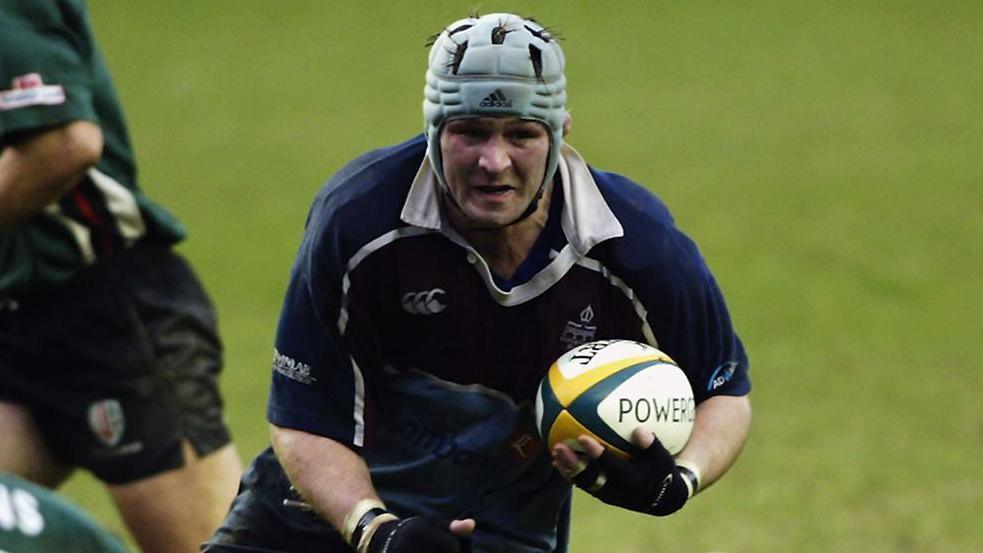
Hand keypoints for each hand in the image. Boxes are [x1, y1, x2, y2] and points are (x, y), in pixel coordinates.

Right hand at [364, 516, 474, 552]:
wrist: (379, 537)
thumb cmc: (412, 530)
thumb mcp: (430, 523)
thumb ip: (451, 527)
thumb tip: (472, 525)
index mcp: (422, 530)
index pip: (452, 546)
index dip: (454, 550)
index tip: (448, 548)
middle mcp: (411, 543)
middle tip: (436, 551)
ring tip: (429, 551)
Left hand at [552, 429, 689, 516]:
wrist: (663, 499)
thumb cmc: (662, 470)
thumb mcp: (662, 458)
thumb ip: (651, 444)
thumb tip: (640, 430)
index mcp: (631, 480)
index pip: (610, 466)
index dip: (596, 453)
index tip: (582, 437)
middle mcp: (616, 490)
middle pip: (590, 477)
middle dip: (573, 462)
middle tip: (559, 447)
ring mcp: (607, 494)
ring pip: (583, 482)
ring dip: (567, 468)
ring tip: (554, 452)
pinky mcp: (602, 494)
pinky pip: (582, 484)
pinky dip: (569, 473)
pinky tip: (556, 461)